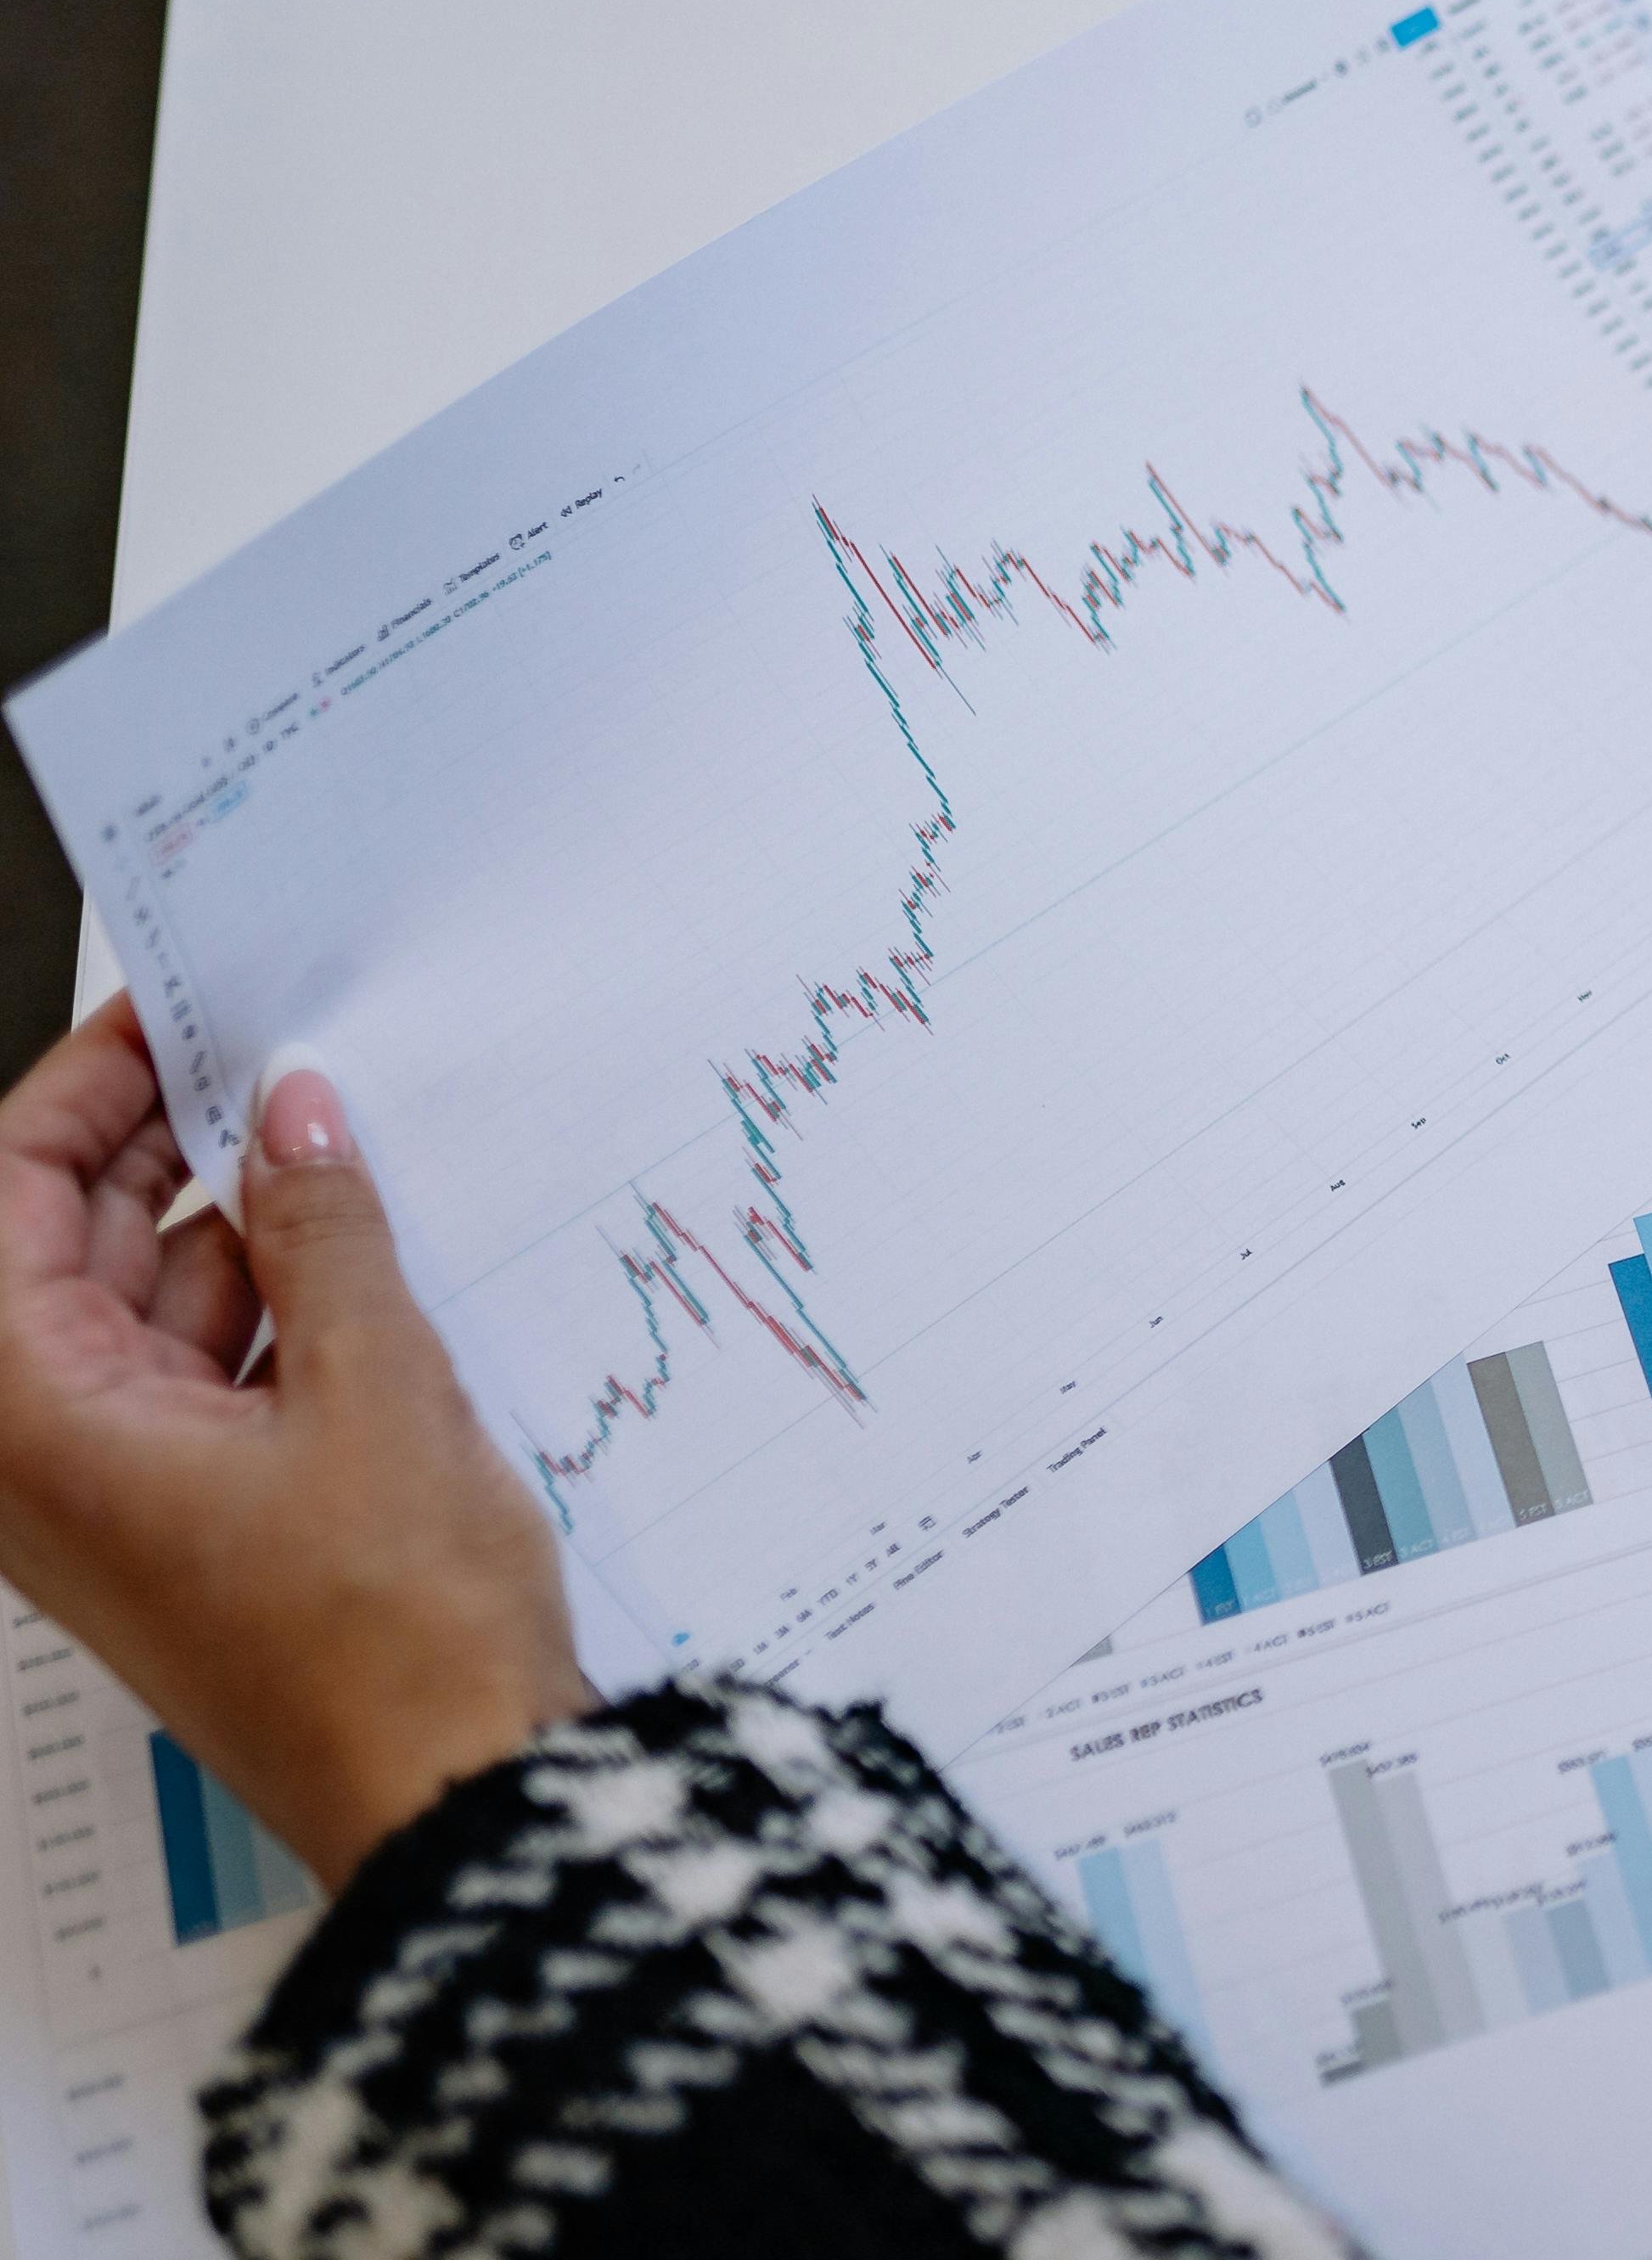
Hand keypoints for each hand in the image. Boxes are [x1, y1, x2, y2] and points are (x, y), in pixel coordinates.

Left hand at [0, 1002, 592, 1884]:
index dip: (88, 1087)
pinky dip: (278, 1306)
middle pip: (64, 1243)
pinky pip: (211, 1370)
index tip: (178, 1012)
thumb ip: (323, 1234)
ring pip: (148, 1301)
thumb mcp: (375, 1390)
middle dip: (171, 1146)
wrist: (451, 1794)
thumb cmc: (390, 1641)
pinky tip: (373, 1259)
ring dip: (242, 1228)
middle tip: (285, 1059)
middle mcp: (45, 1456)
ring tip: (357, 1153)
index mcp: (31, 1419)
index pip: (1, 1193)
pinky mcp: (197, 1516)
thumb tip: (293, 1115)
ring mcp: (119, 1491)